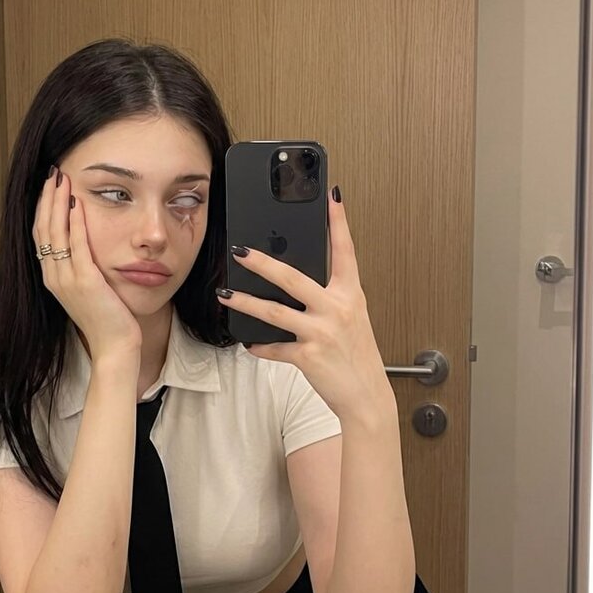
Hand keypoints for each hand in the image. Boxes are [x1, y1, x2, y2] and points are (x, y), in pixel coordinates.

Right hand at [33, 168, 142, 360]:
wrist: (114, 347)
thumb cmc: (107, 319)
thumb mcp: (89, 289)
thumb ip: (82, 267)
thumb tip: (84, 242)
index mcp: (52, 278)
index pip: (41, 235)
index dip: (42, 207)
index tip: (49, 185)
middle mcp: (53, 277)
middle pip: (43, 228)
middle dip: (46, 198)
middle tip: (53, 172)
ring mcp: (67, 280)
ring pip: (55, 233)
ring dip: (57, 202)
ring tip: (62, 179)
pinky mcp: (85, 282)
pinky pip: (77, 246)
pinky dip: (75, 223)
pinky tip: (77, 203)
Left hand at [217, 188, 392, 419]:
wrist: (366, 396)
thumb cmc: (357, 356)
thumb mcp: (352, 319)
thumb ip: (330, 298)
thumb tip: (298, 283)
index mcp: (350, 295)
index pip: (345, 251)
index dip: (339, 222)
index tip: (332, 196)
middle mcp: (337, 309)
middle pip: (293, 278)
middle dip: (262, 262)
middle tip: (240, 250)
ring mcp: (322, 332)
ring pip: (275, 312)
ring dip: (246, 302)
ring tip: (225, 294)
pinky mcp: (308, 356)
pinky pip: (275, 348)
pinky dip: (260, 346)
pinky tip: (249, 342)